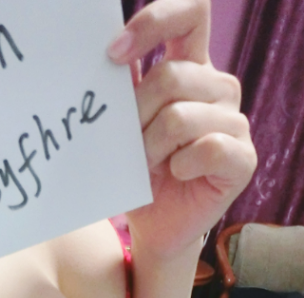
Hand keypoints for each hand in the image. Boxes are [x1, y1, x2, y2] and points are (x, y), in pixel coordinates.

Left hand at [108, 0, 256, 257]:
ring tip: (146, 166)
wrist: (156, 226)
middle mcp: (217, 87)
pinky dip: (180, 166)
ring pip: (181, 117)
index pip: (190, 14)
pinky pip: (207, 149)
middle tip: (125, 146)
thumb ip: (124, 91)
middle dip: (136, 115)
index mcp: (192, 67)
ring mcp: (234, 122)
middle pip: (171, 76)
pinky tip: (176, 175)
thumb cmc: (139, 173)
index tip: (114, 54)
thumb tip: (105, 58)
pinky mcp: (242, 158)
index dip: (154, 22)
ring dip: (150, 148)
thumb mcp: (126, 127)